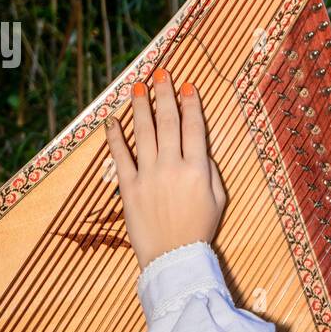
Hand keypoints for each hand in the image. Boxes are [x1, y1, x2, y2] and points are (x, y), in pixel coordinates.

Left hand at [104, 68, 226, 271]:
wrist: (173, 258)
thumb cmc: (199, 230)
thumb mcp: (218, 200)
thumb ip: (210, 171)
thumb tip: (199, 149)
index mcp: (197, 170)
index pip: (194, 128)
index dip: (191, 104)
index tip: (187, 86)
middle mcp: (172, 167)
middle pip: (168, 122)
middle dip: (164, 94)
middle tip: (161, 73)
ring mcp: (148, 176)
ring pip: (144, 132)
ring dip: (140, 106)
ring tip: (138, 86)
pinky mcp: (129, 188)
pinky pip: (120, 156)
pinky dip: (115, 137)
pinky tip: (112, 120)